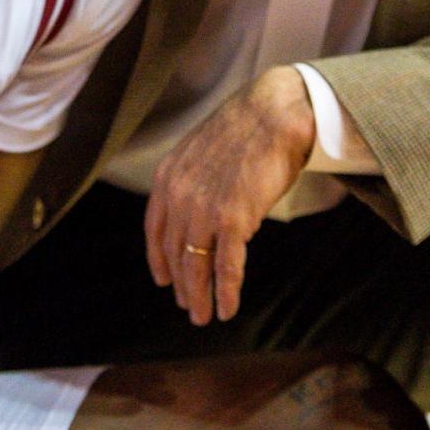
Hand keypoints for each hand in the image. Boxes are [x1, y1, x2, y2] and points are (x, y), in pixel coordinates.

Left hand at [146, 66, 314, 325]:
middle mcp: (179, 196)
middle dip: (182, 284)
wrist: (274, 113)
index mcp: (168, 178)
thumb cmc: (247, 129)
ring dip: (200, 296)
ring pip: (196, 266)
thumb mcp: (202, 150)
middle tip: (189, 306)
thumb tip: (200, 205)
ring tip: (204, 316)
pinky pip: (226, 266)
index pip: (155, 230)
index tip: (164, 280)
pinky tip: (227, 309)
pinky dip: (226, 292)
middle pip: (175, 253)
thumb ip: (193, 179)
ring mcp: (204, 210)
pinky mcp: (233, 220)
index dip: (159, 259)